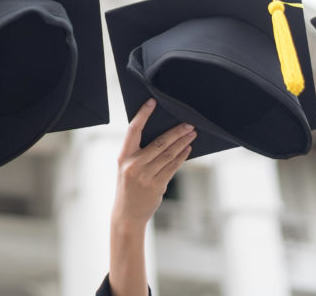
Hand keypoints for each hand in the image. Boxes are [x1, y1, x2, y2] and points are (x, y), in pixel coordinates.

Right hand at [113, 99, 195, 228]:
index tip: (152, 102)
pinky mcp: (156, 185)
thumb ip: (139, 153)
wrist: (127, 214)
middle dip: (176, 132)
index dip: (143, 114)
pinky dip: (182, 157)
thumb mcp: (127, 167)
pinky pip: (173, 167)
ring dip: (183, 143)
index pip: (134, 129)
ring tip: (192, 134)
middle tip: (188, 124)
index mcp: (123, 156)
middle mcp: (133, 164)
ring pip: (169, 154)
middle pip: (159, 142)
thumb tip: (163, 136)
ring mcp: (145, 176)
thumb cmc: (128, 187)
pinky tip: (188, 150)